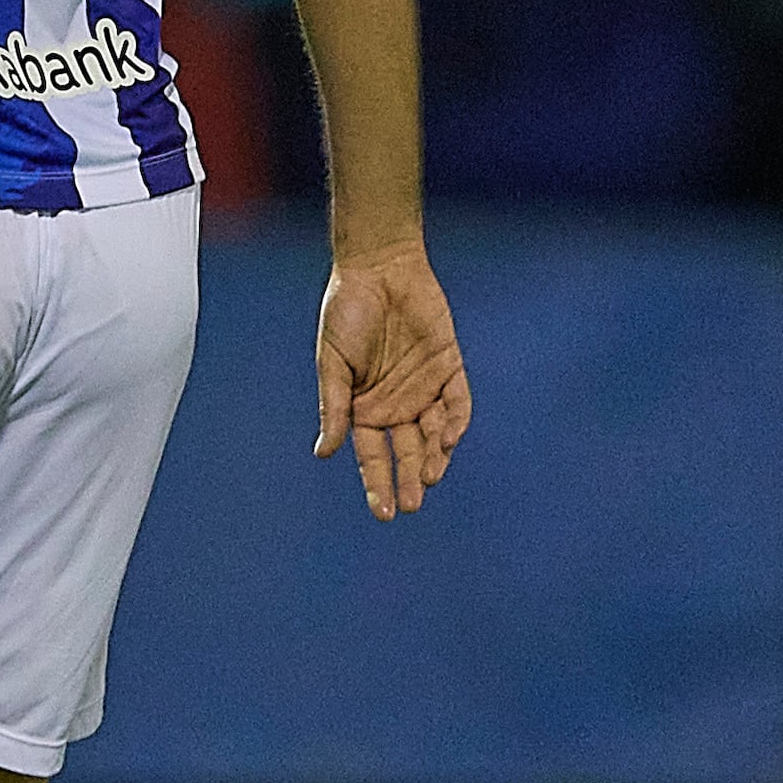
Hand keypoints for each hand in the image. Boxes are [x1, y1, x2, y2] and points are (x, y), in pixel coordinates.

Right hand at [315, 248, 469, 519]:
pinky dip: (454, 422)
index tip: (384, 513)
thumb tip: (325, 453)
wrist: (378, 268)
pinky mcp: (448, 367)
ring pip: (433, 434)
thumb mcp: (333, 363)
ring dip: (433, 456)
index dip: (378, 485)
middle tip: (412, 504)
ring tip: (429, 475)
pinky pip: (457, 402)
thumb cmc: (347, 312)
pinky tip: (447, 439)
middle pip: (405, 453)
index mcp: (364, 409)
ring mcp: (424, 388)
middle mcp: (396, 405)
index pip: (372, 457)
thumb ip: (333, 406)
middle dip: (409, 481)